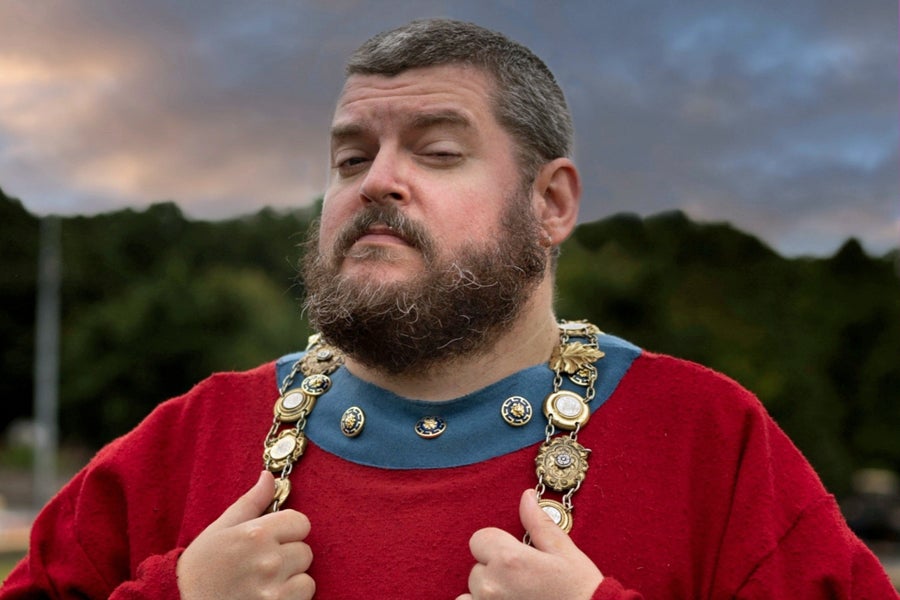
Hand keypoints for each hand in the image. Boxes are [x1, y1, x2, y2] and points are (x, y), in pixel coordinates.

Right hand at [177, 471, 314, 599]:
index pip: (301, 522)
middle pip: (305, 550)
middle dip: (288, 556)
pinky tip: (268, 596)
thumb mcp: (220, 529)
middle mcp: (268, 560)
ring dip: (291, 580)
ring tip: (265, 583)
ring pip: (306, 577)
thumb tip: (269, 477)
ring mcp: (273, 589)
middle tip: (262, 565)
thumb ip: (251, 502)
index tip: (274, 539)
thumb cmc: (200, 569)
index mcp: (256, 534)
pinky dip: (291, 598)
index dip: (289, 530)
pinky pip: (304, 597)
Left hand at [457, 489, 602, 599]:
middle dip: (496, 570)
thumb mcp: (564, 552)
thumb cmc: (580, 591)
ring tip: (517, 595)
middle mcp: (491, 585)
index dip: (497, 544)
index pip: (479, 539)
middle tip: (525, 580)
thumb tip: (526, 497)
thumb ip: (538, 523)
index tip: (517, 555)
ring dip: (488, 592)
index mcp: (509, 559)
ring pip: (473, 591)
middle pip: (477, 567)